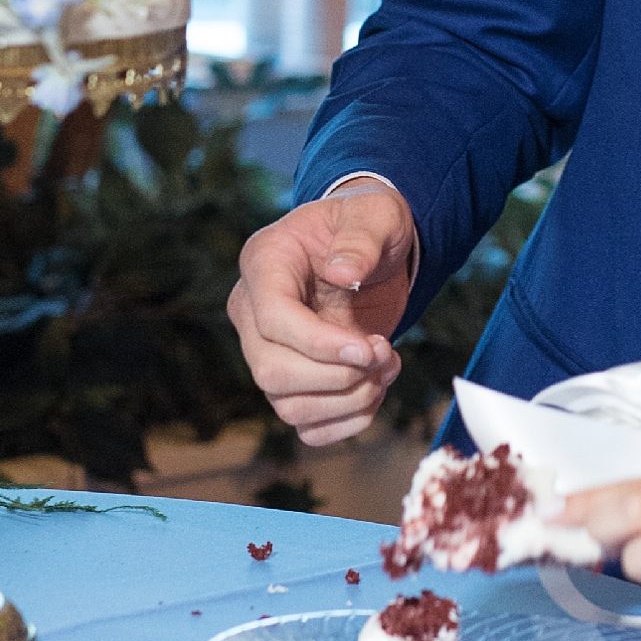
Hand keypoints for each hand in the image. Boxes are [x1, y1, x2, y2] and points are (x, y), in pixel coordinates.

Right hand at [228, 182, 418, 445]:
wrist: (371, 248)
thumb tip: (344, 272)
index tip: (370, 348)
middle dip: (338, 376)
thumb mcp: (375, 215)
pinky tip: (375, 391)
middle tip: (386, 355)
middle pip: (271, 371)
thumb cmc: (367, 225)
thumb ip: (361, 237)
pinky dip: (346, 422)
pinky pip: (306, 426)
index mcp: (264, 264)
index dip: (320, 343)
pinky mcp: (292, 381)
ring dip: (348, 400)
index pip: (273, 320)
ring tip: (387, 368)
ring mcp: (268, 351)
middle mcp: (253, 312)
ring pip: (287, 405)